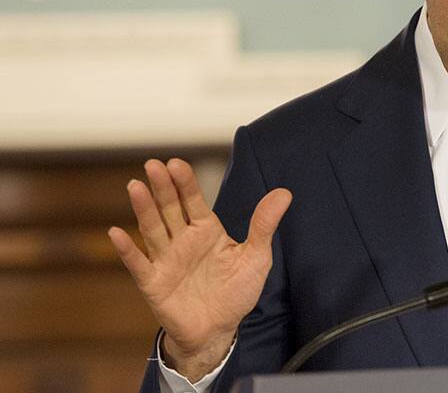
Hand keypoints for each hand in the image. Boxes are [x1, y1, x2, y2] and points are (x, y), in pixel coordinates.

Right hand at [107, 159, 290, 380]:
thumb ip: (264, 225)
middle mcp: (183, 240)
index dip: (185, 182)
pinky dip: (127, 249)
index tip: (176, 163)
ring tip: (135, 186)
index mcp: (206, 230)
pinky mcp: (154, 283)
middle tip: (154, 165)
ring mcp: (166, 260)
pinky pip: (138, 264)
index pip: (193, 200)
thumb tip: (284, 193)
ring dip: (143, 209)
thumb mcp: (256, 257)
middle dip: (162, 187)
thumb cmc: (236, 292)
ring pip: (152, 229)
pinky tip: (116, 232)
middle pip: (170, 209)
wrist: (219, 330)